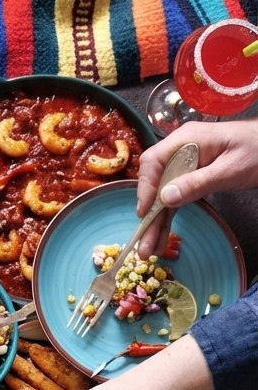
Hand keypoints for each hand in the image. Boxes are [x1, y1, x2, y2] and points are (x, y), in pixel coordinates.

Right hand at [136, 123, 257, 258]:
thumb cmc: (257, 151)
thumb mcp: (229, 170)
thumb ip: (197, 183)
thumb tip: (165, 198)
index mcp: (187, 140)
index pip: (154, 161)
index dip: (146, 188)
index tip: (144, 213)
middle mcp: (181, 150)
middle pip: (155, 182)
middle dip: (148, 214)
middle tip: (143, 244)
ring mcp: (186, 164)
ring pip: (163, 194)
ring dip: (156, 221)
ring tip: (149, 249)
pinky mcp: (193, 176)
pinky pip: (176, 197)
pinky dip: (169, 216)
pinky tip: (162, 236)